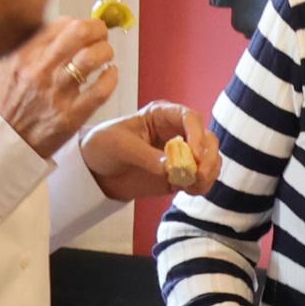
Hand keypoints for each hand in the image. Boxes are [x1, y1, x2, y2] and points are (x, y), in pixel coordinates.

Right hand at [0, 15, 123, 155]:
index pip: (62, 25)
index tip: (88, 29)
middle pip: (80, 32)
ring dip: (106, 52)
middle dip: (98, 29)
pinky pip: (100, 90)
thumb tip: (67, 27)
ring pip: (93, 57)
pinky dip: (111, 78)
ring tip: (106, 56)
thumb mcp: (13, 69)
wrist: (2, 143)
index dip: (82, 22)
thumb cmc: (8, 106)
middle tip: (102, 36)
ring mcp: (56, 94)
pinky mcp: (71, 116)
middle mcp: (40, 71)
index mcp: (26, 56)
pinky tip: (110, 75)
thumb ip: (37, 48)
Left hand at [82, 104, 208, 203]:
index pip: (190, 117)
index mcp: (162, 115)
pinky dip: (202, 185)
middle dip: (208, 156)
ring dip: (209, 173)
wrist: (94, 171)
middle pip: (207, 139)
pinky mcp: (180, 175)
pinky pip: (201, 179)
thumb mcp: (121, 146)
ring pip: (210, 159)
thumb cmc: (103, 146)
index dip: (197, 134)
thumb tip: (172, 168)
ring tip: (192, 185)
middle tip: (198, 173)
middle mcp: (177, 131)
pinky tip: (191, 190)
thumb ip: (147, 156)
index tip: (194, 154)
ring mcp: (181, 155)